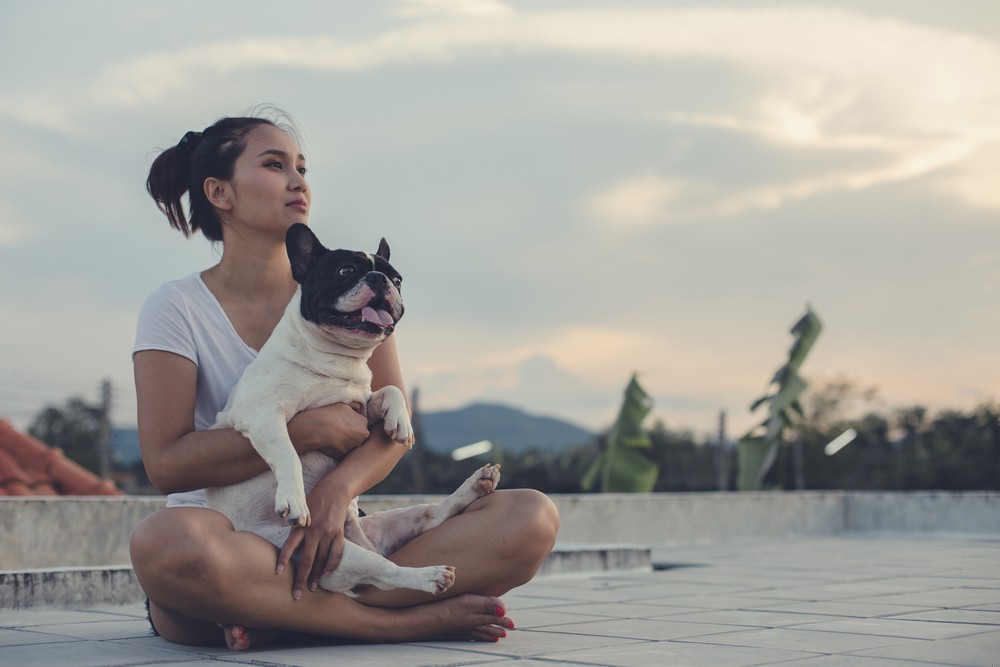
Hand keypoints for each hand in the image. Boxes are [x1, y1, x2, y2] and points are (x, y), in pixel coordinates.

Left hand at [276, 477, 352, 598]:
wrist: (333, 491)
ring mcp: (327, 533)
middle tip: (296, 595)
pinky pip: (336, 553)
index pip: (288, 546)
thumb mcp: (299, 513)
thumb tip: (286, 548)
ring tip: (311, 589)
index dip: (283, 560)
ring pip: (320, 560)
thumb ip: (294, 530)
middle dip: (300, 579)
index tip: (278, 574)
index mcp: (300, 526)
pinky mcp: (339, 533)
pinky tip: (326, 574)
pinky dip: (331, 565)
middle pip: (306, 560)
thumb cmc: (312, 502)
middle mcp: (313, 531)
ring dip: (315, 576)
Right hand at [287, 403, 368, 458]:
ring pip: (350, 445)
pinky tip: (329, 443)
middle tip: (339, 430)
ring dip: (345, 442)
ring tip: (333, 436)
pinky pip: (341, 452)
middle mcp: (362, 437)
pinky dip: (337, 449)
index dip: (352, 424)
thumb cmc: (331, 414)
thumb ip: (355, 407)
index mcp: (363, 423)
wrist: (318, 427)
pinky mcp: (343, 455)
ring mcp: (352, 447)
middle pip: (358, 436)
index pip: (361, 425)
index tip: (343, 423)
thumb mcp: (344, 405)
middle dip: (351, 434)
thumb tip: (359, 408)